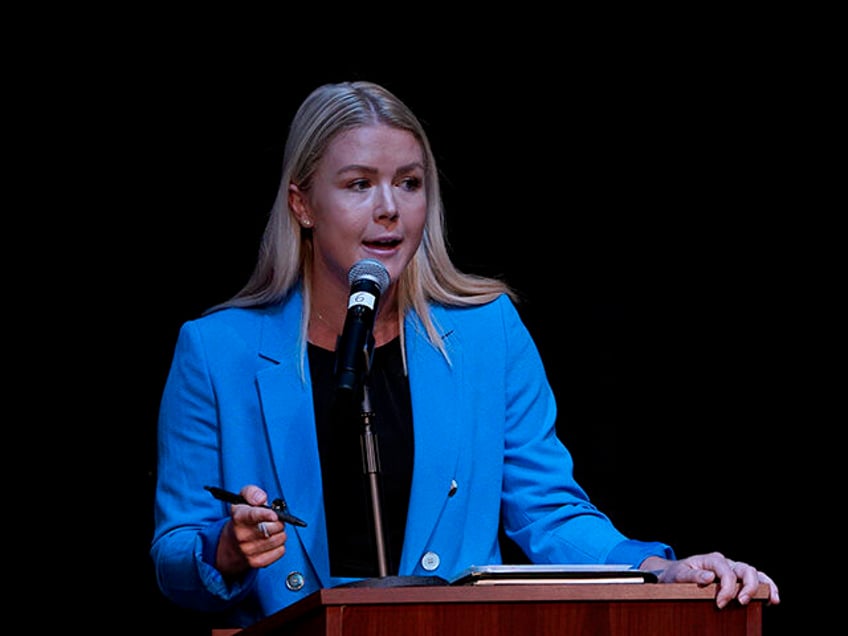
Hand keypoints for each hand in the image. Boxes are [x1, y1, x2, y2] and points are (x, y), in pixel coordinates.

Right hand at [215, 484, 287, 576]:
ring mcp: (248, 551)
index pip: (252, 516)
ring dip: (281, 533)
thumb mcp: (242, 500)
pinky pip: (280, 552)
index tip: (274, 515)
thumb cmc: (242, 518)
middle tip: (275, 520)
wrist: (231, 544)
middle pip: (272, 528)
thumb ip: (251, 492)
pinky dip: (280, 546)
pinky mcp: (256, 562)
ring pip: (279, 539)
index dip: (265, 515)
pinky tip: (272, 541)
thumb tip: (261, 499)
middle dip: (279, 522)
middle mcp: (241, 536)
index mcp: (239, 517)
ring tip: (273, 530)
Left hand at [641, 552, 779, 607]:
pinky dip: (766, 587)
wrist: (674, 573)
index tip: (720, 604)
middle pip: (745, 569)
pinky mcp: (737, 578)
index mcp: (711, 559)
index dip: (726, 588)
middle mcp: (725, 562)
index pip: (725, 571)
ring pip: (754, 572)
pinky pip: (756, 579)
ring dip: (764, 586)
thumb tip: (709, 578)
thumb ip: (692, 576)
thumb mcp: (678, 575)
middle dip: (747, 586)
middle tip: (741, 602)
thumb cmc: (676, 574)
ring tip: (770, 600)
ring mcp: (733, 569)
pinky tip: (772, 599)